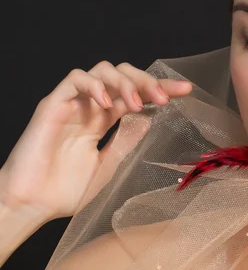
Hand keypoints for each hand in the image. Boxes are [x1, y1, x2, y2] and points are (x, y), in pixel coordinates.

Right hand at [0, 61, 192, 221]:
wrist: (32, 206)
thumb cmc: (67, 191)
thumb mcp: (110, 166)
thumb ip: (127, 140)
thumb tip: (150, 118)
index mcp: (104, 119)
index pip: (136, 94)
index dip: (160, 88)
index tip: (186, 90)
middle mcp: (91, 106)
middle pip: (123, 76)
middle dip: (147, 81)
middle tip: (163, 98)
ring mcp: (73, 103)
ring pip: (102, 71)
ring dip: (124, 83)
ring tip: (135, 104)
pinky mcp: (53, 104)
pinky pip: (75, 79)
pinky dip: (94, 84)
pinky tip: (106, 102)